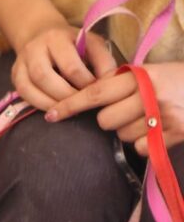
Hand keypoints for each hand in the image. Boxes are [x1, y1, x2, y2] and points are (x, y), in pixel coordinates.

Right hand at [0, 0, 116, 110]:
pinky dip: (39, 105)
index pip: (70, 66)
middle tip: (82, 105)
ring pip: (31, 87)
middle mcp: (35, 48)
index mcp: (57, 36)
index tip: (97, 92)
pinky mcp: (16, 75)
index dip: (85, 83)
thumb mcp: (90, 43)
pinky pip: (24, 94)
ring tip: (68, 110)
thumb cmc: (72, 43)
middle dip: (66, 96)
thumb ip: (103, 60)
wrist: (40, 33)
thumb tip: (111, 82)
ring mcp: (22, 62)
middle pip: (45, 77)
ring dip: (51, 102)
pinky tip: (54, 110)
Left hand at [44, 63, 183, 155]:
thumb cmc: (180, 80)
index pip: (96, 92)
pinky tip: (161, 131)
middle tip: (131, 110)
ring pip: (122, 136)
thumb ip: (125, 82)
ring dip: (130, 131)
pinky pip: (141, 149)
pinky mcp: (173, 136)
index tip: (50, 115)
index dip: (70, 105)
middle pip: (105, 120)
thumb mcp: (155, 72)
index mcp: (143, 76)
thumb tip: (92, 93)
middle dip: (111, 119)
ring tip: (151, 118)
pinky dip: (147, 144)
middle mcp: (150, 96)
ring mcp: (163, 118)